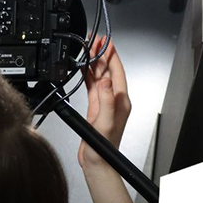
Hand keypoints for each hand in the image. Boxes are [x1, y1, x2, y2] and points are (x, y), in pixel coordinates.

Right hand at [78, 36, 130, 170]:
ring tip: (87, 48)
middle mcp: (114, 99)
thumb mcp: (105, 122)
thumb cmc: (104, 148)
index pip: (117, 72)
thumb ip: (106, 101)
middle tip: (93, 40)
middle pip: (108, 71)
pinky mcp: (96, 106)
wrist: (97, 162)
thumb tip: (107, 80)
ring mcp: (105, 102)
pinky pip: (92, 85)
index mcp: (120, 101)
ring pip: (100, 76)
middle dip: (101, 54)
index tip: (106, 42)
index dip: (111, 55)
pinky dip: (87, 74)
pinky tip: (82, 68)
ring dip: (94, 62)